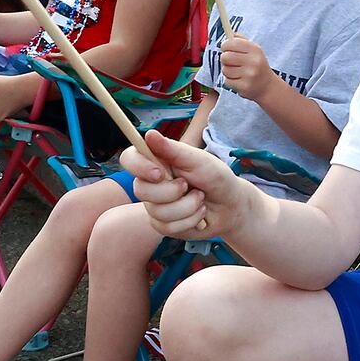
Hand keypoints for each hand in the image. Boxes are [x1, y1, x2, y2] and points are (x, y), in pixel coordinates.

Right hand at [119, 130, 252, 238]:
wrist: (230, 205)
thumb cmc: (215, 177)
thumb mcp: (198, 160)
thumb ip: (173, 149)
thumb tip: (149, 133)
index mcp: (156, 161)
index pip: (129, 159)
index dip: (139, 167)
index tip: (159, 172)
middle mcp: (150, 183)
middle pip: (140, 190)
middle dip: (171, 191)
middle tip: (189, 185)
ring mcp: (154, 205)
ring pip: (157, 211)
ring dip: (187, 207)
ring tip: (199, 199)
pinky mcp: (162, 225)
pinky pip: (167, 227)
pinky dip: (190, 220)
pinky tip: (199, 214)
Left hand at [219, 35, 274, 100]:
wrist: (267, 86)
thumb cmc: (256, 65)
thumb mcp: (253, 50)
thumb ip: (241, 40)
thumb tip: (229, 34)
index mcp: (255, 50)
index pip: (233, 43)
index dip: (225, 45)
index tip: (225, 48)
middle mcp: (253, 62)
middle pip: (226, 57)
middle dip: (224, 59)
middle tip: (229, 61)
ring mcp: (249, 75)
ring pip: (225, 70)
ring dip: (227, 71)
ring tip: (236, 72)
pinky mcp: (244, 87)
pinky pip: (227, 81)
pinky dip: (230, 81)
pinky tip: (238, 80)